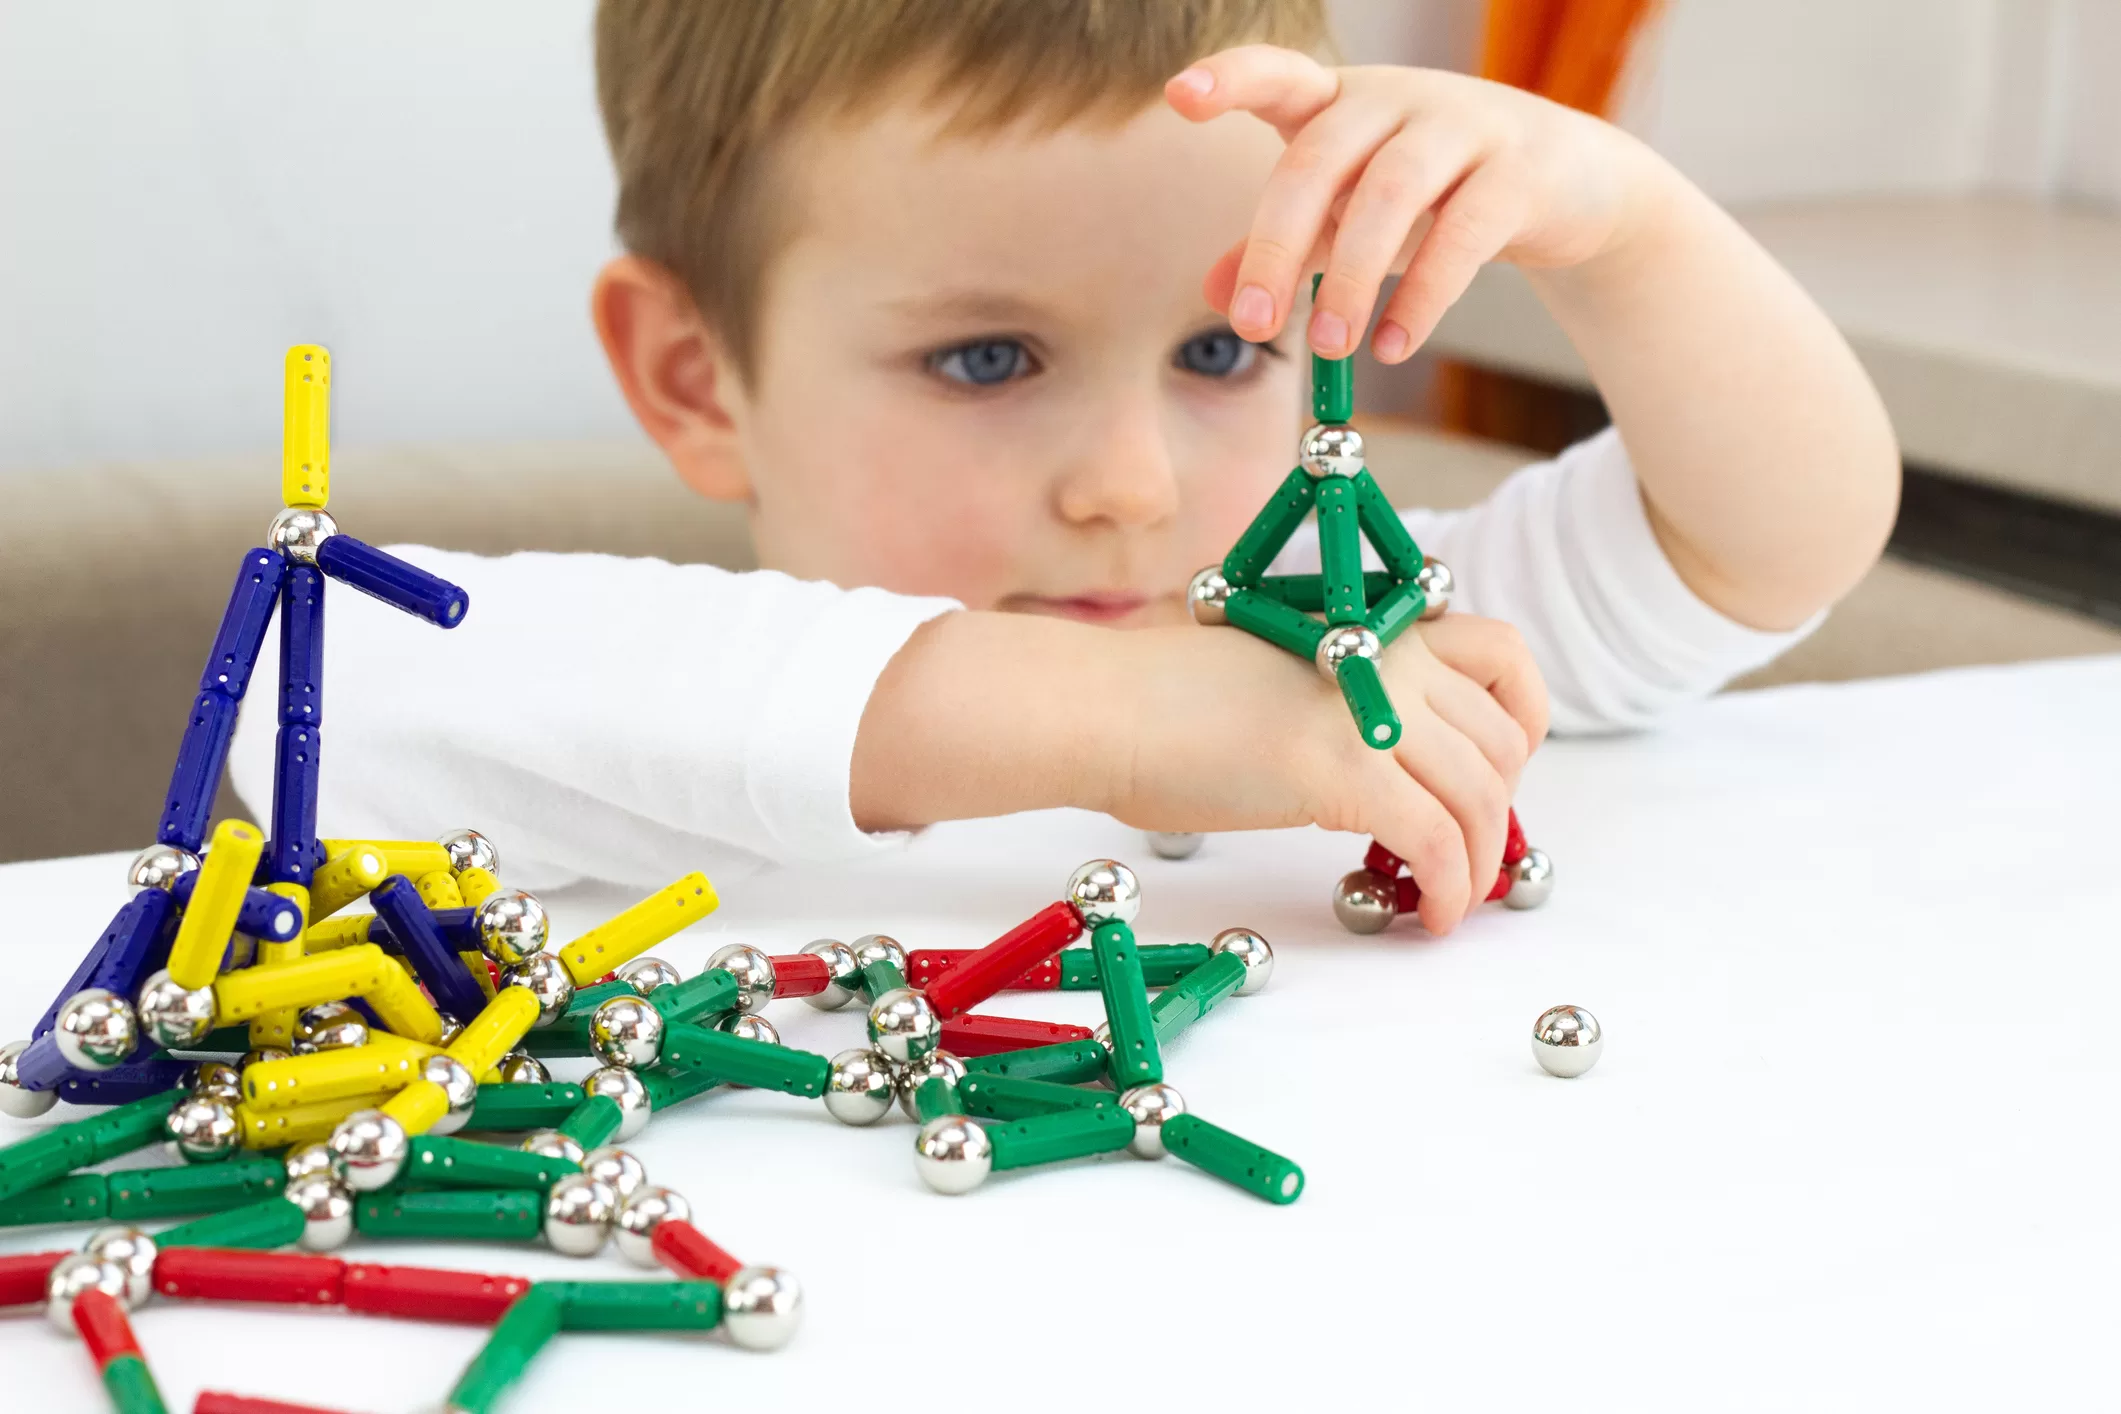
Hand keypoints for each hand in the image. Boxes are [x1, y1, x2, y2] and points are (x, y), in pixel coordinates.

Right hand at [855, 608, 1546, 934]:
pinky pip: (1436, 843)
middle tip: (1466, 857)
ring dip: (1479, 864)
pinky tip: (1427, 919)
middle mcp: (1389, 657)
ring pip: (1481, 799)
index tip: (1499, 774)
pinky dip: (1447, 889)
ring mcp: (1373, 712)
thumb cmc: (1161, 701)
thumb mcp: (1279, 677)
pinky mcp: (1347, 772)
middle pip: (1502, 742)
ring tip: (1449, 902)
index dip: (1522, 723)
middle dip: (1500, 811)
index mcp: (1372, 626)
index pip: (1504, 656)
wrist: (1104, 708)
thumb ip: (1343, 700)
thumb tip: (1385, 766)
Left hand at [1165, 45, 1655, 362]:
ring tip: (1333, 346)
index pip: (1278, 74)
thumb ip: (1289, 243)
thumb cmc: (1439, 192)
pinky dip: (1422, 297)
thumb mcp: (1353, 213)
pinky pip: (1462, 235)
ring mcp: (1463, 126)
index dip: (1230, 79)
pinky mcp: (1518, 172)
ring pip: (1390, 194)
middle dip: (1277, 245)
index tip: (1182, 97)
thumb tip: (1216, 290)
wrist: (1570, 184)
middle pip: (1319, 158)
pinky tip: (1394, 344)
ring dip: (1351, 278)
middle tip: (1256, 324)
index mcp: (1344, 101)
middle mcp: (1398, 99)